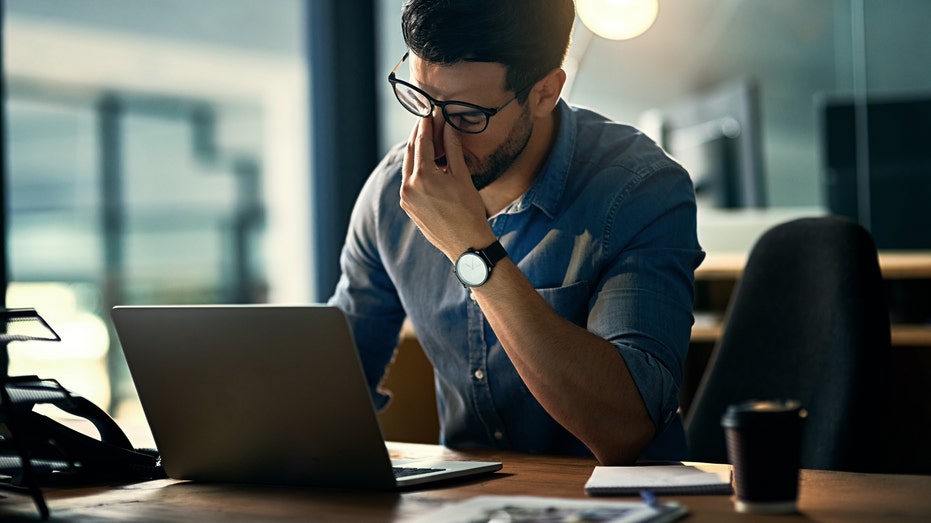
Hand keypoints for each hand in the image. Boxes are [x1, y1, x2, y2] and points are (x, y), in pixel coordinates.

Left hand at [400, 116, 494, 260]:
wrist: (466, 244)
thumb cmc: (469, 211)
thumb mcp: (462, 176)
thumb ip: (452, 149)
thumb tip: (448, 126)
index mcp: (423, 176)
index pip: (422, 141)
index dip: (426, 124)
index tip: (429, 112)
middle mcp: (408, 186)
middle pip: (411, 152)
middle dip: (418, 135)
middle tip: (426, 120)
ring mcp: (406, 198)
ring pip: (408, 166)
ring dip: (416, 151)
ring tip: (427, 139)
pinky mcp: (408, 207)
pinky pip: (409, 181)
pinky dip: (416, 169)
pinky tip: (426, 163)